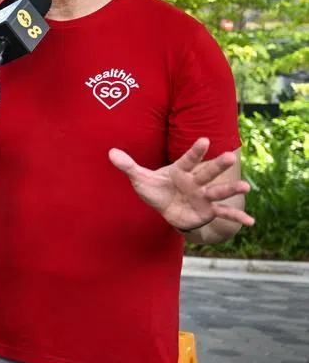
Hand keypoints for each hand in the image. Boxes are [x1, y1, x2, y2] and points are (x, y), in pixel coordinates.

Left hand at [108, 137, 253, 231]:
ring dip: (231, 189)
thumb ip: (128, 166)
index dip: (195, 151)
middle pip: (207, 172)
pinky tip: (251, 223)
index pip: (188, 159)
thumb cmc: (157, 189)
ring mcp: (204, 195)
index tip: (205, 140)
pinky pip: (224, 213)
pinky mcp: (208, 210)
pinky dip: (237, 217)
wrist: (167, 208)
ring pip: (218, 191)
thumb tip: (110, 152)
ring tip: (246, 187)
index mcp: (180, 170)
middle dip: (218, 165)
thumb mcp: (141, 179)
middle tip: (231, 157)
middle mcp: (195, 181)